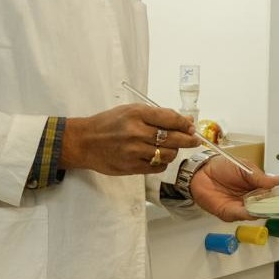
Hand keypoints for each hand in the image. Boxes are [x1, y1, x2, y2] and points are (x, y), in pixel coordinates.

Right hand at [60, 105, 199, 174]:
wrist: (85, 142)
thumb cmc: (108, 124)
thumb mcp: (130, 111)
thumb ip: (157, 115)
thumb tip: (184, 120)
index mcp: (136, 114)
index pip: (170, 118)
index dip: (184, 124)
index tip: (191, 126)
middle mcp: (136, 132)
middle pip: (173, 138)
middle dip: (188, 139)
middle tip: (193, 140)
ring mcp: (134, 151)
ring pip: (168, 154)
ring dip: (174, 151)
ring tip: (170, 148)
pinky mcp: (132, 167)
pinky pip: (157, 167)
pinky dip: (162, 162)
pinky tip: (158, 157)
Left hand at [190, 156, 278, 221]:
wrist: (201, 171)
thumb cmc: (222, 166)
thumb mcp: (244, 167)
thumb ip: (260, 177)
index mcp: (257, 186)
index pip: (272, 194)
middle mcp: (251, 199)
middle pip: (266, 206)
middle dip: (273, 206)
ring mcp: (241, 207)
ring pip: (256, 212)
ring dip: (262, 210)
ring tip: (268, 206)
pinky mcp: (230, 213)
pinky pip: (242, 215)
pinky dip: (248, 214)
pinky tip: (253, 210)